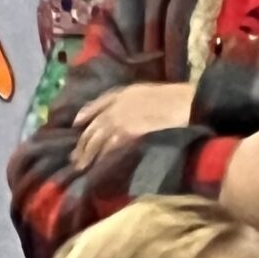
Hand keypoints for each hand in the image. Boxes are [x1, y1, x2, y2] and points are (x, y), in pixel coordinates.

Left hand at [70, 83, 197, 170]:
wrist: (183, 104)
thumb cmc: (173, 97)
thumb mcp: (147, 91)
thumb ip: (130, 99)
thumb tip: (119, 112)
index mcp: (121, 94)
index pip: (95, 105)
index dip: (85, 115)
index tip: (76, 124)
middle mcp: (115, 107)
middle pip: (92, 127)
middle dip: (82, 143)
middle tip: (75, 157)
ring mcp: (119, 120)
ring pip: (97, 139)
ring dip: (87, 154)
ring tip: (81, 166)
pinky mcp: (126, 133)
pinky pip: (109, 147)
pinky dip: (102, 157)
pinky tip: (98, 165)